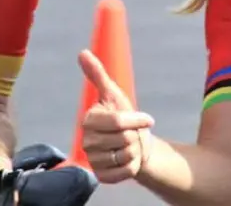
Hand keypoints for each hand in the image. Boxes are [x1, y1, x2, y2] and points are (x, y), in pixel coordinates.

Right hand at [78, 49, 154, 183]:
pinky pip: (126, 172)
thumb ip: (97, 74)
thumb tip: (82, 52)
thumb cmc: (123, 117)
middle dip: (135, 135)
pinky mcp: (102, 177)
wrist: (133, 145)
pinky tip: (128, 161)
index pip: (118, 121)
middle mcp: (86, 142)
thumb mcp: (114, 94)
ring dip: (135, 151)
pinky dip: (133, 167)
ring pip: (127, 155)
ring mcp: (93, 161)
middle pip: (125, 139)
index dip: (137, 120)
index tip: (147, 119)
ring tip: (129, 147)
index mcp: (89, 120)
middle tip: (131, 134)